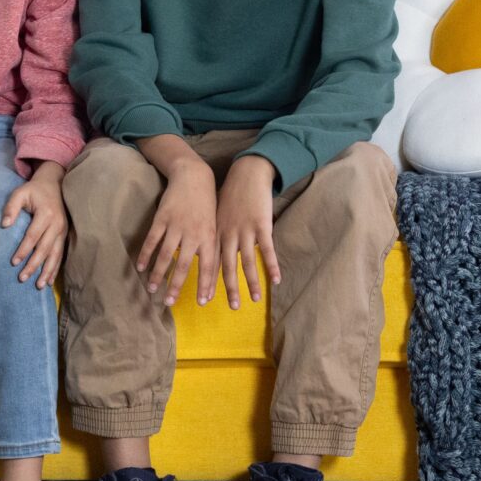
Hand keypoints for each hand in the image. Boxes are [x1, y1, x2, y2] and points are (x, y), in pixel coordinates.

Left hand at [2, 162, 66, 288]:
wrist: (54, 183)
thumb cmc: (34, 190)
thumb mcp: (20, 193)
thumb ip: (11, 207)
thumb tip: (4, 225)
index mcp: (46, 214)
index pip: (33, 236)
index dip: (23, 250)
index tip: (13, 262)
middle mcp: (57, 224)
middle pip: (44, 249)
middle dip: (33, 265)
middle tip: (22, 278)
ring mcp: (63, 231)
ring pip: (55, 255)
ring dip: (47, 271)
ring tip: (38, 286)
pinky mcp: (65, 235)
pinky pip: (60, 254)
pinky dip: (55, 268)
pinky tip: (49, 280)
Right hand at [135, 159, 217, 307]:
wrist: (194, 177)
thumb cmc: (207, 205)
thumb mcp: (214, 226)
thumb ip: (211, 249)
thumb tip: (211, 275)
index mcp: (209, 237)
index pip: (209, 266)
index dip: (205, 285)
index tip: (202, 303)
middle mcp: (193, 234)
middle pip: (184, 265)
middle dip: (177, 286)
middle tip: (169, 302)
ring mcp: (176, 226)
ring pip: (166, 255)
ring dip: (158, 274)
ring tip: (152, 289)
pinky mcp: (162, 218)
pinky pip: (152, 240)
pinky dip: (146, 255)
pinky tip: (140, 267)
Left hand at [214, 155, 280, 310]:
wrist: (246, 173)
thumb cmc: (231, 194)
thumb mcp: (216, 213)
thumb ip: (215, 233)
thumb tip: (210, 249)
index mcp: (216, 233)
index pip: (210, 263)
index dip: (208, 282)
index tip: (205, 300)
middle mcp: (228, 234)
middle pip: (228, 267)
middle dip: (230, 289)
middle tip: (232, 308)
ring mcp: (245, 231)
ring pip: (247, 262)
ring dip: (252, 283)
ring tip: (256, 300)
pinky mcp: (262, 225)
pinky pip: (267, 250)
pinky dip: (271, 266)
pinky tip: (275, 279)